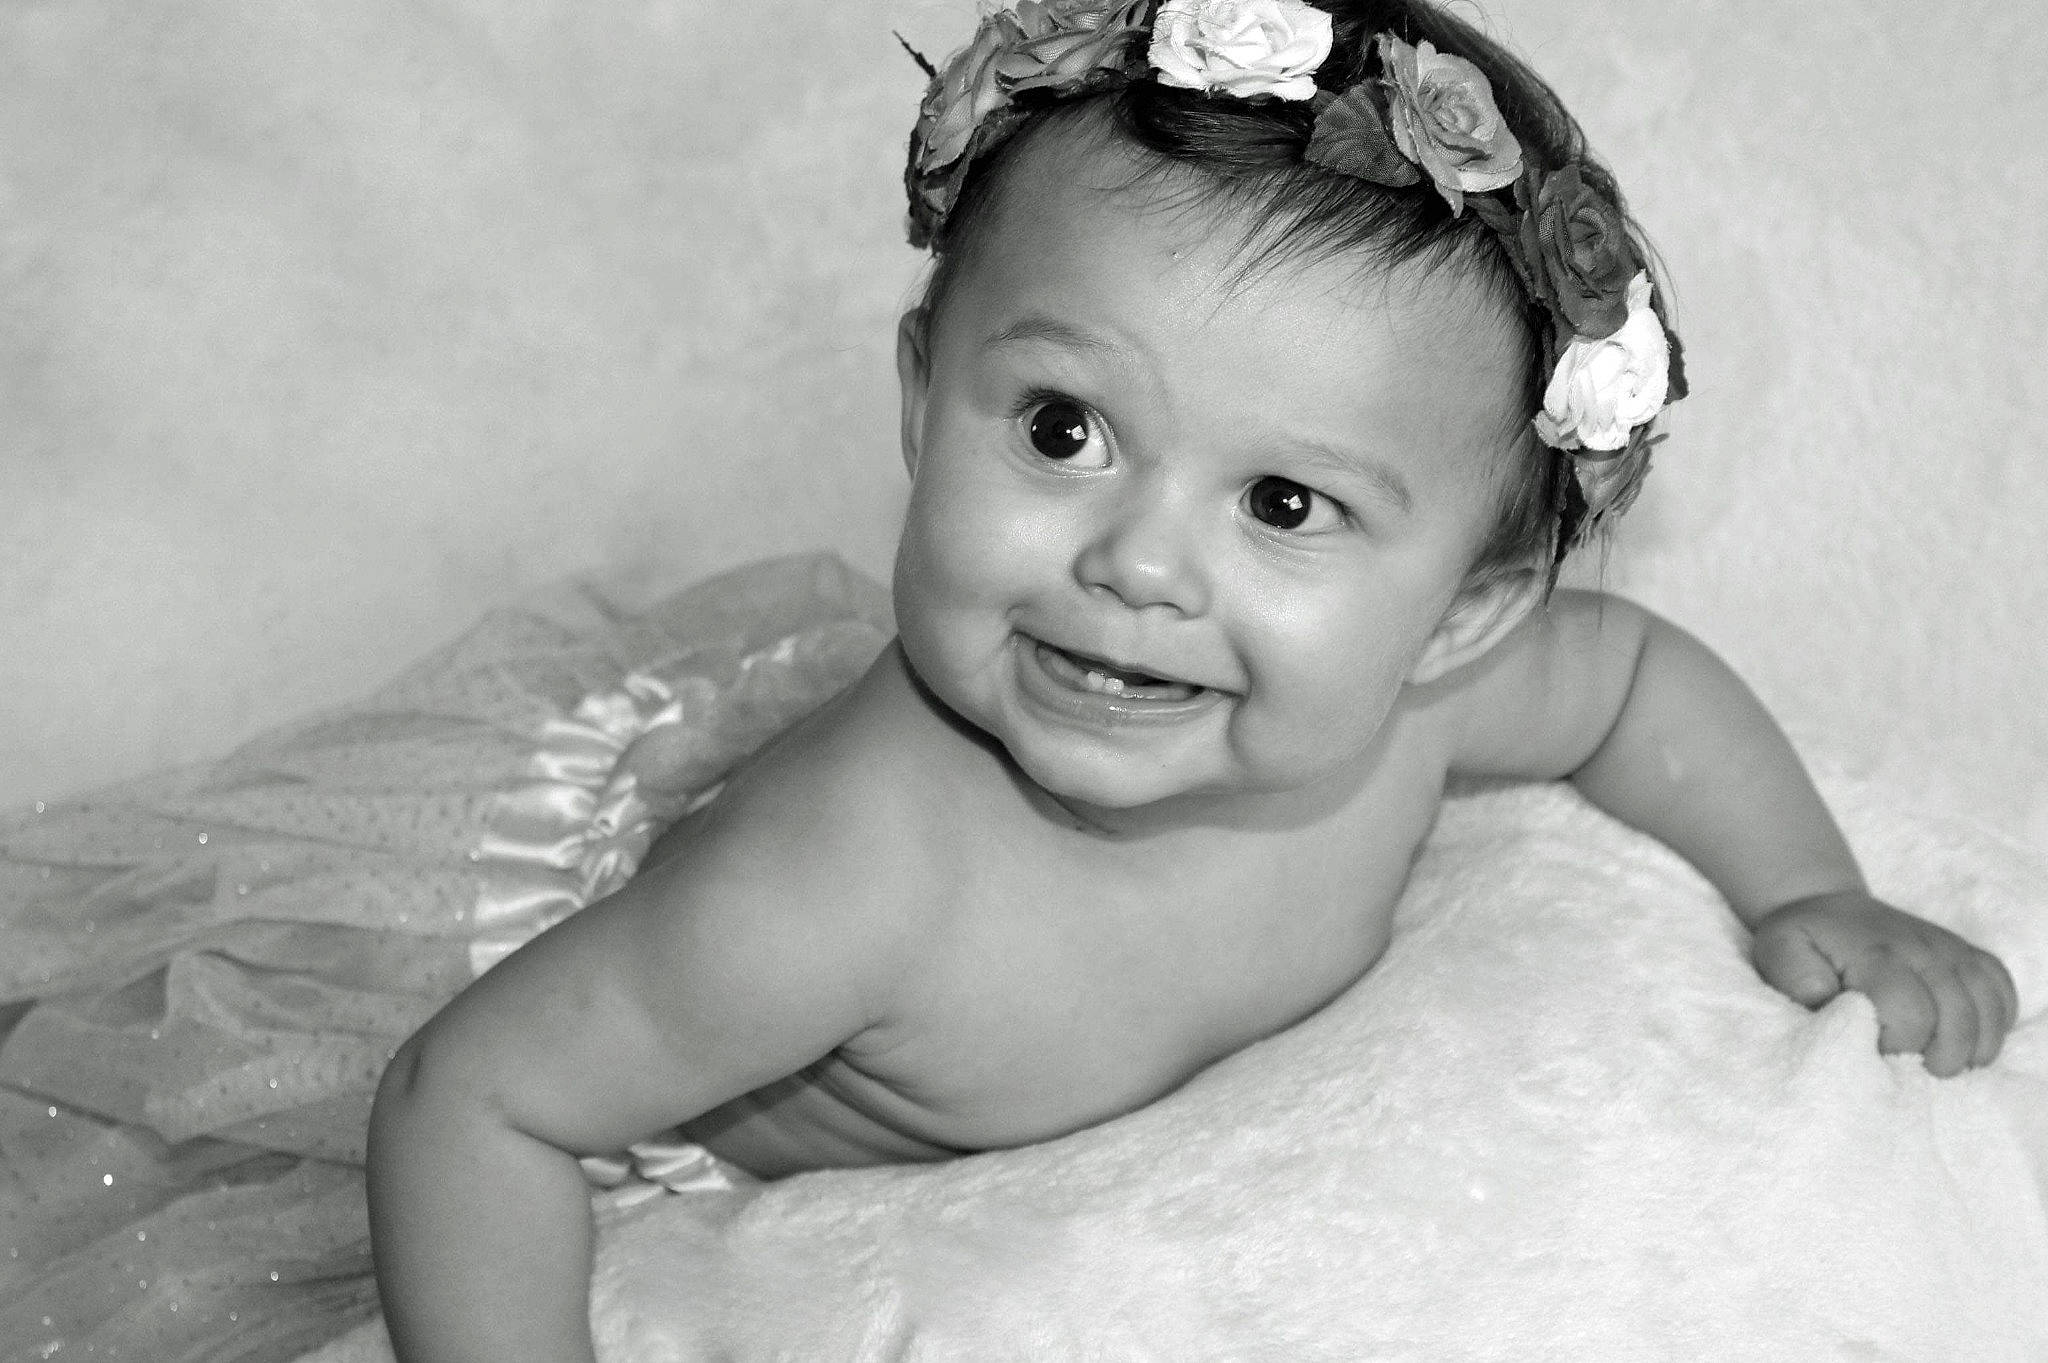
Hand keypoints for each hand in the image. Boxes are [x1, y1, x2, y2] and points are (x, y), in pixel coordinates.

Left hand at [1750, 891, 2019, 1075]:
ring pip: (1987, 1010)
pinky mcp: (1969, 956)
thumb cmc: (1805, 940)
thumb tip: (1826, 1000)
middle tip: (1914, 1069)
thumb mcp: (1778, 950)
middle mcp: (1924, 949)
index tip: (1872, 1049)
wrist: (1829, 908)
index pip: (1910, 1013)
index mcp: (1878, 953)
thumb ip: (1796, 977)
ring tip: (1941, 1062)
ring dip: (1971, 1048)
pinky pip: (2003, 994)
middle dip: (1938, 1057)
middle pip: (1957, 1019)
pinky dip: (1995, 1024)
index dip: (1895, 1044)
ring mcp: (1951, 951)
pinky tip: (1968, 1039)